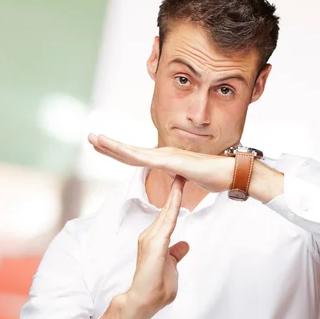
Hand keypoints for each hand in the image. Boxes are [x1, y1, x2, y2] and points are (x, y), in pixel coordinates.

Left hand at [87, 133, 284, 203]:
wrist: (229, 174)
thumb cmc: (212, 176)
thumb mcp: (187, 179)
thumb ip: (178, 178)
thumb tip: (175, 181)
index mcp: (164, 159)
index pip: (136, 156)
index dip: (118, 151)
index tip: (102, 146)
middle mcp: (162, 154)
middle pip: (130, 151)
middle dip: (109, 145)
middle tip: (90, 137)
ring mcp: (166, 156)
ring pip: (134, 152)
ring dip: (113, 146)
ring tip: (95, 139)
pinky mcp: (172, 161)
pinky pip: (146, 158)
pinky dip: (130, 154)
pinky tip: (117, 150)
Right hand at [125, 174, 189, 318]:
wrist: (142, 302)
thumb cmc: (156, 290)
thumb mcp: (171, 268)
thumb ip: (175, 255)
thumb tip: (183, 245)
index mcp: (156, 240)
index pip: (169, 216)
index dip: (175, 199)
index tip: (182, 183)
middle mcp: (151, 236)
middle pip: (167, 209)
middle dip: (175, 189)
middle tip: (183, 167)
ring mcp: (150, 238)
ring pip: (167, 211)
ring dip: (174, 192)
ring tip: (182, 173)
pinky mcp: (154, 243)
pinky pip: (168, 220)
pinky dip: (173, 204)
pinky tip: (178, 190)